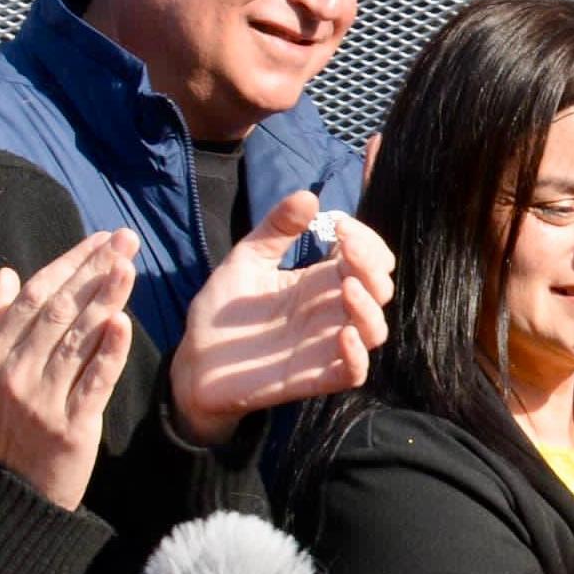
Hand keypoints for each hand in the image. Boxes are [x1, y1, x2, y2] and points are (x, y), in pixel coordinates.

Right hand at [0, 230, 135, 508]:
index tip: (99, 239)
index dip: (68, 264)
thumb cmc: (0, 423)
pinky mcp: (70, 426)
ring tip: (129, 267)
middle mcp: (13, 373)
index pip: (33, 296)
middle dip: (93, 270)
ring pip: (77, 340)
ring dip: (105, 300)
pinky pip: (93, 383)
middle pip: (58, 311)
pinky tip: (123, 322)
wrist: (11, 489)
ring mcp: (41, 400)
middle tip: (126, 239)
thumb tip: (6, 275)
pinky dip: (108, 353)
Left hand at [170, 191, 395, 439]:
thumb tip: (308, 195)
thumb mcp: (246, 259)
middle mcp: (330, 313)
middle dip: (373, 266)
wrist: (194, 363)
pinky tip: (343, 335)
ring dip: (370, 308)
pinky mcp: (314, 378)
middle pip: (379, 290)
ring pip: (375, 331)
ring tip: (349, 288)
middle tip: (349, 249)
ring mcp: (325, 347)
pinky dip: (357, 355)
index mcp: (319, 283)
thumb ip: (276, 229)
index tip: (340, 225)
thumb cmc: (222, 313)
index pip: (366, 260)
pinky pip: (354, 372)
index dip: (366, 241)